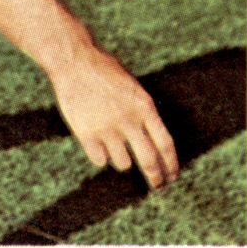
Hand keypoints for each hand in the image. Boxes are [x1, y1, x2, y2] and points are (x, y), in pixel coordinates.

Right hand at [49, 43, 178, 189]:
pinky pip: (100, 160)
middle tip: (157, 185)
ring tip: (115, 145)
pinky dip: (100, 155)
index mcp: (144, 106)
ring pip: (123, 164)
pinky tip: (97, 142)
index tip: (172, 176)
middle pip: (149, 161)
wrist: (74, 61)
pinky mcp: (86, 134)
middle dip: (156, 178)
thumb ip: (142, 113)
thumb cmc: (104, 70)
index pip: (165, 144)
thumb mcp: (132, 87)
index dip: (171, 164)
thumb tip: (153, 143)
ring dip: (122, 160)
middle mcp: (128, 120)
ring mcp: (107, 129)